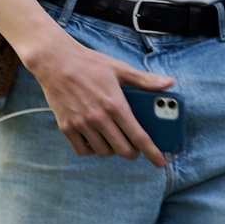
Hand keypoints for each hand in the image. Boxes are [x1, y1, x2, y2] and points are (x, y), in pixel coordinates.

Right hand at [19, 25, 176, 165]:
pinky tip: (95, 140)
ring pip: (103, 152)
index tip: (159, 162)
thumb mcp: (119, 68)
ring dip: (112, 151)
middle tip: (135, 148)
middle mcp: (98, 117)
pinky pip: (82, 149)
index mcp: (115, 104)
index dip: (152, 152)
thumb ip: (145, 80)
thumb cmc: (89, 63)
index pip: (138, 136)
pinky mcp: (66, 126)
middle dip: (133, 153)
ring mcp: (81, 123)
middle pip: (122, 149)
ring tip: (114, 141)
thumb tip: (169, 83)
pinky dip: (91, 149)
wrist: (55, 61)